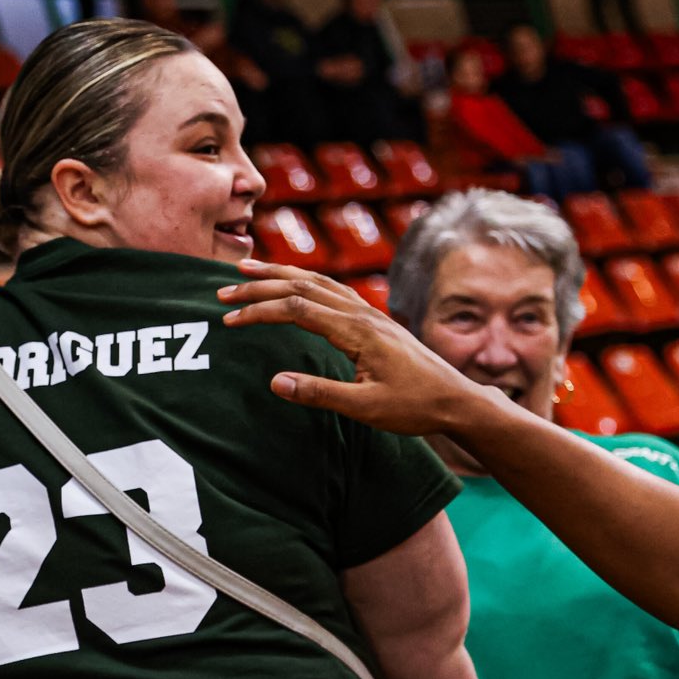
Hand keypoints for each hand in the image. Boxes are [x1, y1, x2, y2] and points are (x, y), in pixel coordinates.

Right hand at [219, 263, 486, 436]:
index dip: (259, 311)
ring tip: (248, 270)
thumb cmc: (414, 407)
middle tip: (223, 289)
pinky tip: (293, 284)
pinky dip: (304, 281)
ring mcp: (369, 313)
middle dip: (260, 285)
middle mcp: (362, 313)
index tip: (229, 321)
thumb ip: (319, 394)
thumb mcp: (365, 408)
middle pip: (302, 285)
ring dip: (280, 275)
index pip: (297, 308)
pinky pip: (332, 289)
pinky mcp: (374, 319)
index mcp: (357, 331)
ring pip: (317, 281)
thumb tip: (274, 382)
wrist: (455, 400)